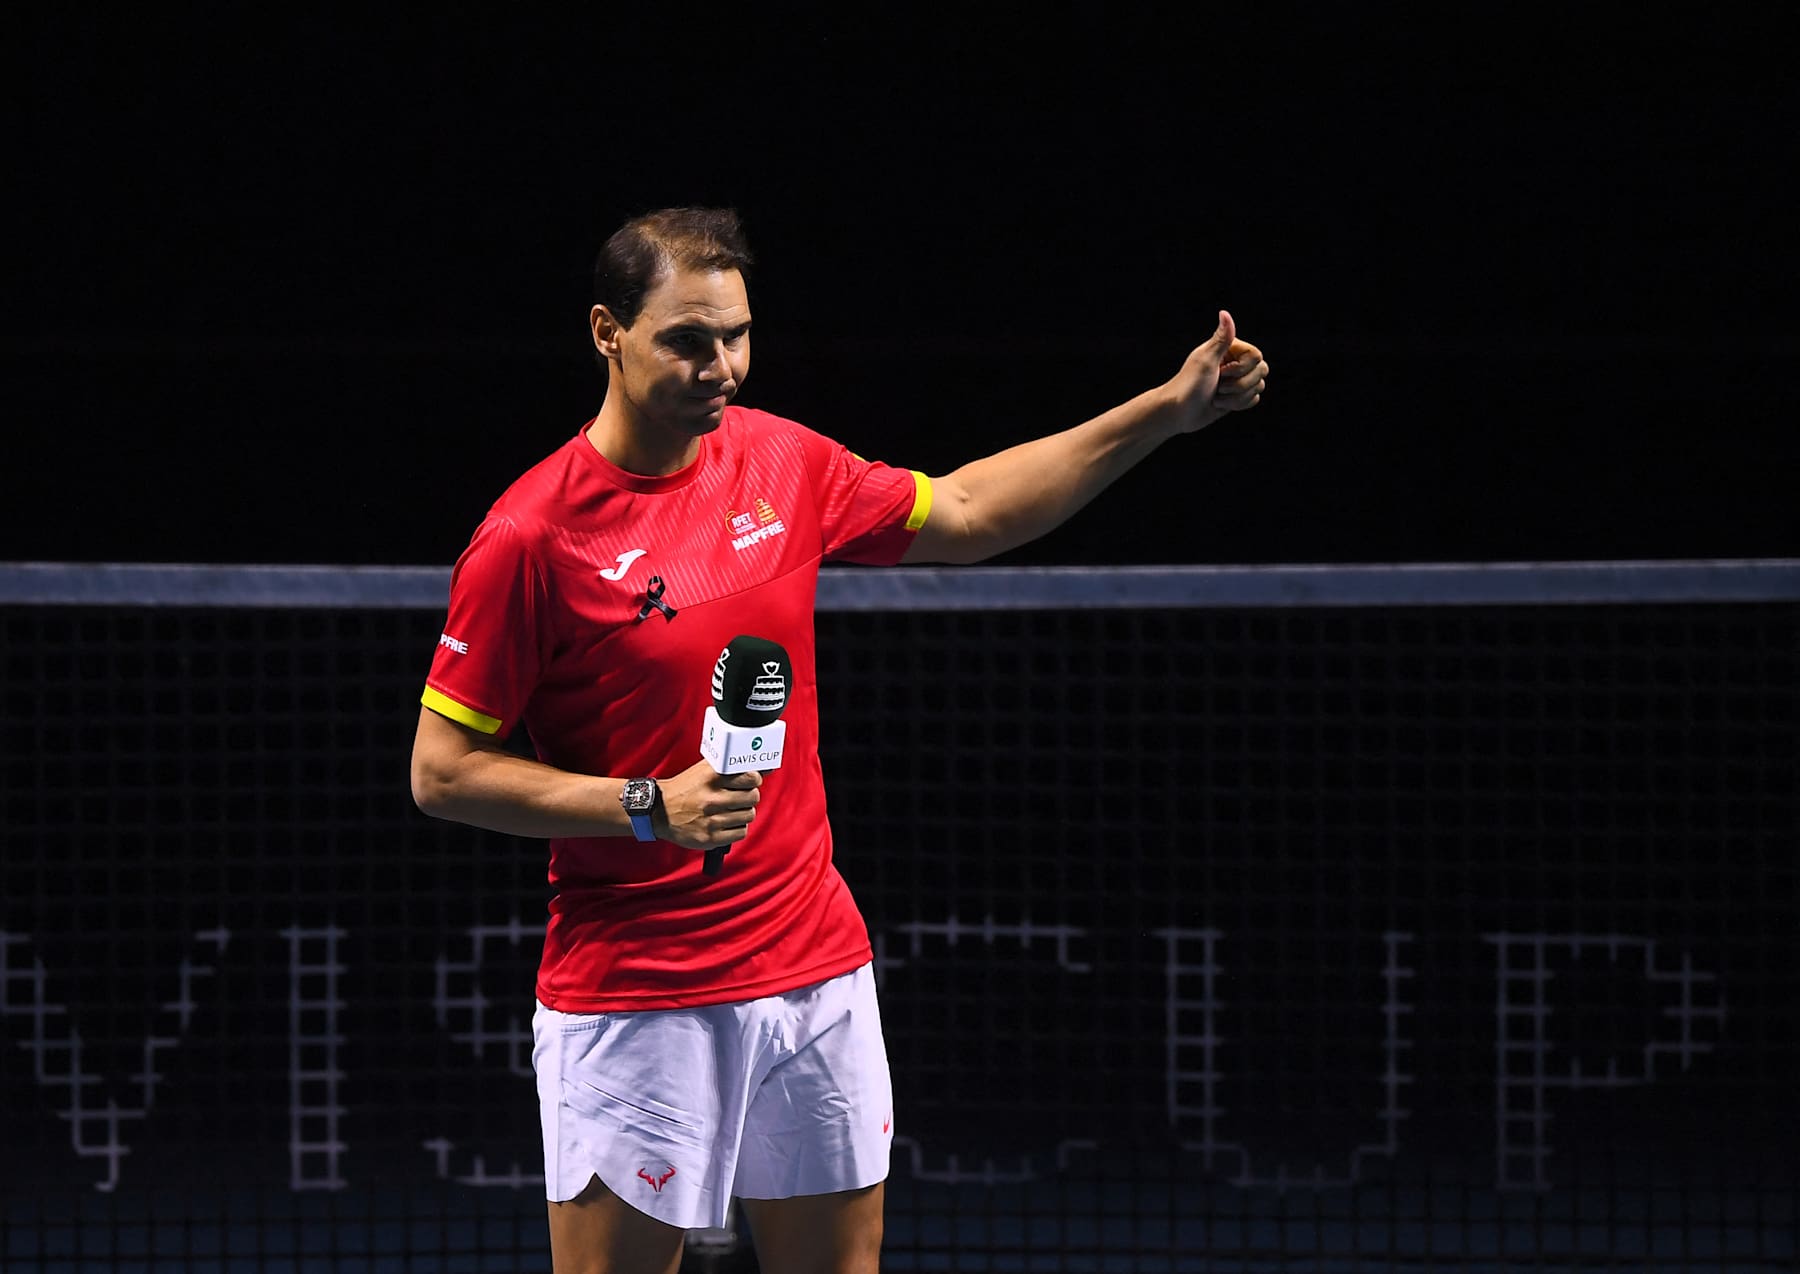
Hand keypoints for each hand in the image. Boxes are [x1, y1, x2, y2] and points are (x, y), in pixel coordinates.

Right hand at [654, 758, 761, 850]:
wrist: (659, 811)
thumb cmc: (685, 788)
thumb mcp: (705, 770)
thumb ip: (732, 767)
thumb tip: (765, 768)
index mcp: (711, 778)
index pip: (751, 777)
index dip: (753, 780)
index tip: (749, 781)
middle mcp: (712, 798)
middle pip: (753, 797)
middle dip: (749, 796)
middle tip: (739, 796)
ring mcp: (711, 820)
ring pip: (749, 816)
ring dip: (743, 813)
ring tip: (730, 810)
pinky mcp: (710, 838)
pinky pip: (741, 833)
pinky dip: (736, 828)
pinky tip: (726, 822)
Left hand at [1165, 310, 1269, 433]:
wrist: (1180, 413)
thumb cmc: (1189, 385)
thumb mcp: (1206, 360)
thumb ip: (1221, 339)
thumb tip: (1224, 313)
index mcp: (1230, 348)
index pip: (1256, 356)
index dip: (1241, 368)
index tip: (1221, 372)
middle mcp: (1236, 361)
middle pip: (1262, 371)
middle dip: (1240, 385)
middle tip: (1218, 386)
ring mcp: (1238, 378)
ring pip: (1259, 386)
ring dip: (1236, 397)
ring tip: (1217, 396)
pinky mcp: (1238, 395)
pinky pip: (1254, 399)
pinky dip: (1238, 404)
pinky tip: (1221, 403)